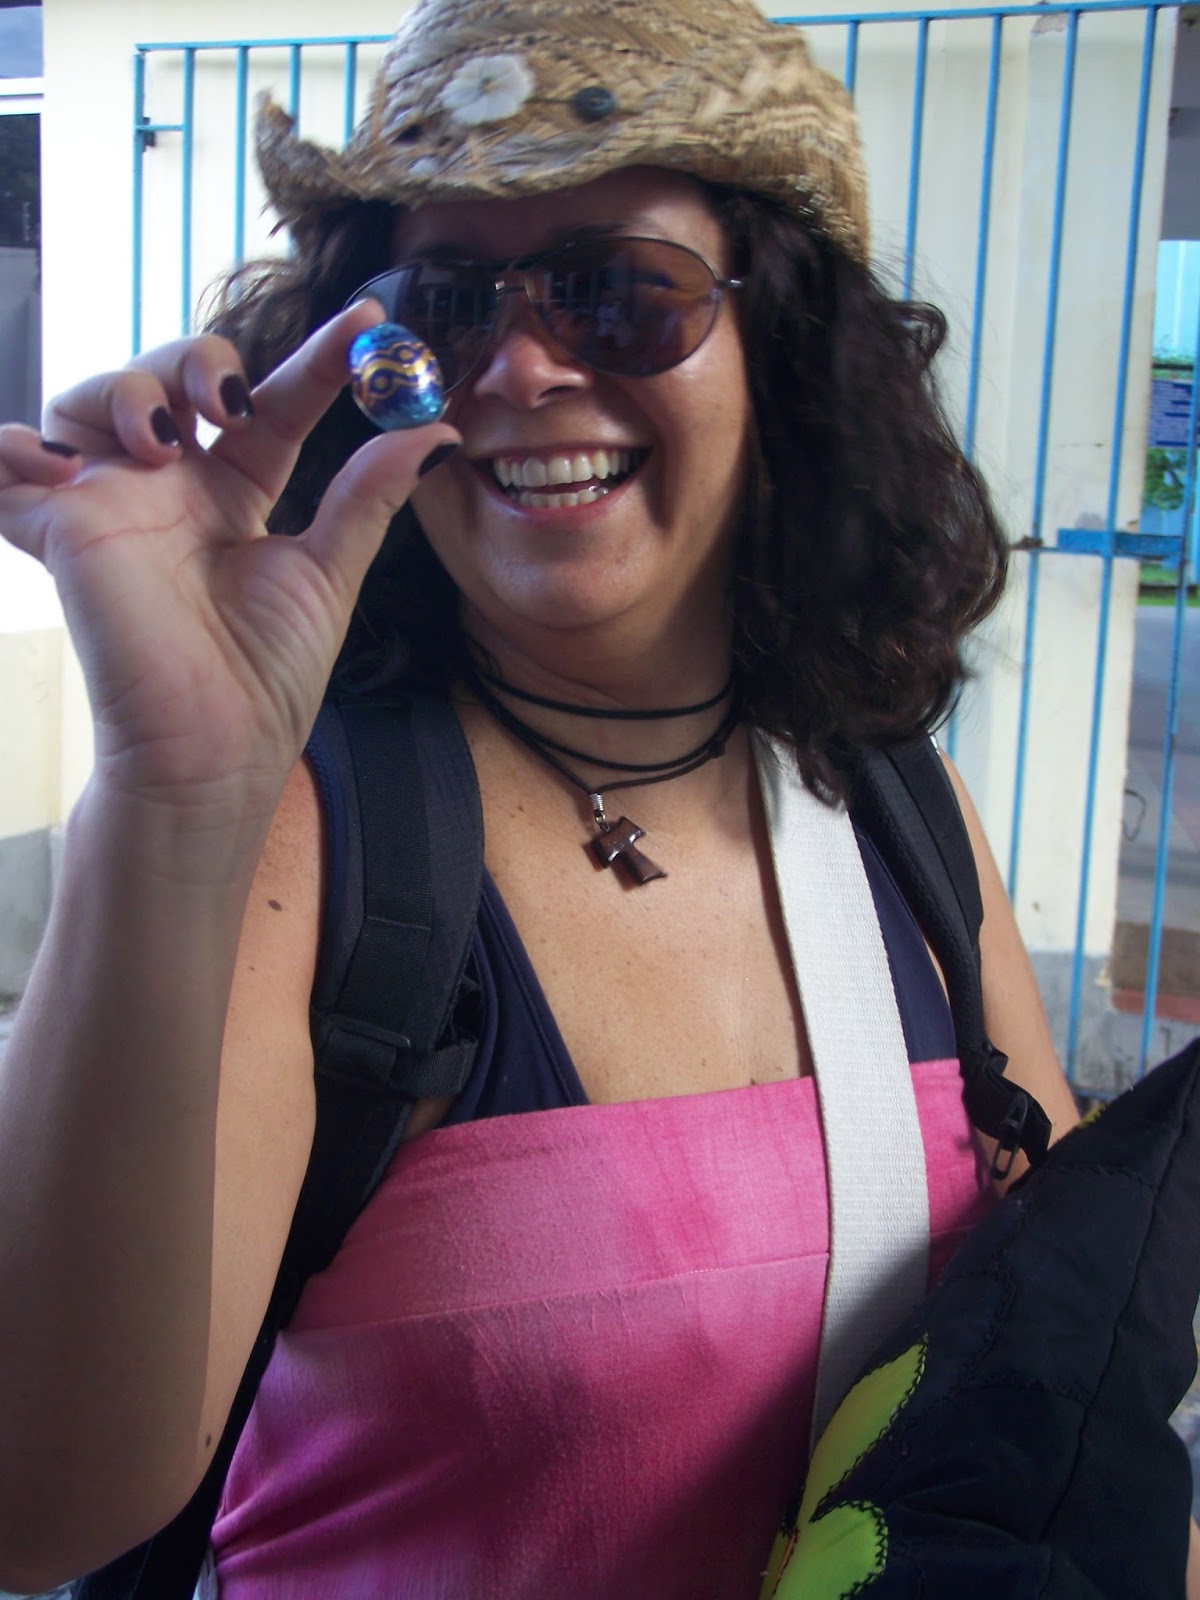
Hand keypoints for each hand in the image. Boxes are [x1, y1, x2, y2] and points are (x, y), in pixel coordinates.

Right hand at [0, 303, 459, 832]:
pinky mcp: (59, 528)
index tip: (367, 324)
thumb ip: (369, 494)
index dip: (316, 360)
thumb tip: (436, 432)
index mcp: (236, 494)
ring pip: (94, 394)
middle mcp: (171, 488)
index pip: (272, 404)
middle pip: (171, 375)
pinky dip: (11, 447)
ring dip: (124, 388)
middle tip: (230, 401)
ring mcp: (111, 502)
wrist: (213, 747)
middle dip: (199, 360)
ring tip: (160, 440)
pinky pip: (8, 467)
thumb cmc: (268, 675)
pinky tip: (51, 459)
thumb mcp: (330, 571)